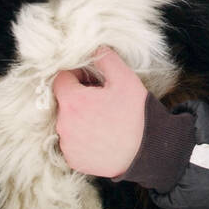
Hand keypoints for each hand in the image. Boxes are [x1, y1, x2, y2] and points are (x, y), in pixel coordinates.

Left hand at [53, 46, 148, 177]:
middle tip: (103, 99)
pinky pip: (72, 142)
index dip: (77, 75)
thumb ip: (105, 59)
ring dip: (80, 116)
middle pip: (63, 100)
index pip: (60, 78)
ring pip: (67, 121)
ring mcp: (67, 145)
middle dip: (79, 96)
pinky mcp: (73, 160)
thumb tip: (94, 48)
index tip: (93, 81)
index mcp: (73, 102)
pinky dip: (82, 136)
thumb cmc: (136, 114)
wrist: (147, 153)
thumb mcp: (125, 79)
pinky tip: (102, 135)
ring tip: (104, 119)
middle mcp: (63, 125)